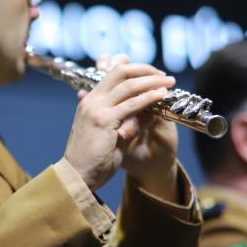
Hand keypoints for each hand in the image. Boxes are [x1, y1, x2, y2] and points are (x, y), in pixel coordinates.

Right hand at [96, 55, 179, 201]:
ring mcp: (96, 109)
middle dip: (145, 70)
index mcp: (89, 101)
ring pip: (129, 85)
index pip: (112, 73)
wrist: (76, 176)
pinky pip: (132, 104)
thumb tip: (148, 111)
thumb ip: (127, 121)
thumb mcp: (111, 135)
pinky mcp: (104, 120)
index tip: (151, 74)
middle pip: (121, 71)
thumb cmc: (92, 160)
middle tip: (163, 75)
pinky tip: (161, 95)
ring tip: (169, 81)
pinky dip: (149, 97)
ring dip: (152, 81)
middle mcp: (91, 100)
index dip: (133, 69)